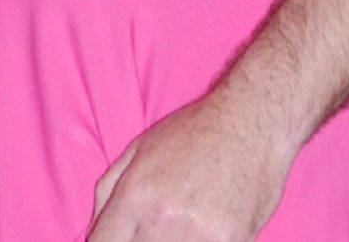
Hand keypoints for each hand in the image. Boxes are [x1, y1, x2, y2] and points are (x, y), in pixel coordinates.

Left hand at [87, 93, 291, 240]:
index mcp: (136, 194)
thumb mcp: (141, 147)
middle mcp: (162, 219)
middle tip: (157, 231)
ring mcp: (198, 235)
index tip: (121, 240)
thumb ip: (108, 193)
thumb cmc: (196, 130)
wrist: (254, 118)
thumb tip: (93, 234)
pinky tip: (208, 230)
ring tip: (183, 227)